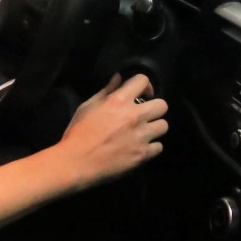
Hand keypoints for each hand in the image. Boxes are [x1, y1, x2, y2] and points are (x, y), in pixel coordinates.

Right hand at [53, 74, 167, 189]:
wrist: (77, 162)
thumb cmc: (78, 133)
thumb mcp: (87, 107)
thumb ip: (106, 91)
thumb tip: (119, 78)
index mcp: (119, 101)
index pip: (143, 80)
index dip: (144, 85)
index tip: (141, 94)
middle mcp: (135, 116)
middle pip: (162, 105)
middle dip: (154, 108)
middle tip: (144, 115)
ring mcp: (141, 136)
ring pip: (163, 126)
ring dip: (154, 128)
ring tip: (144, 133)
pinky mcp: (143, 154)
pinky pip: (159, 147)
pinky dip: (151, 148)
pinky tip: (140, 148)